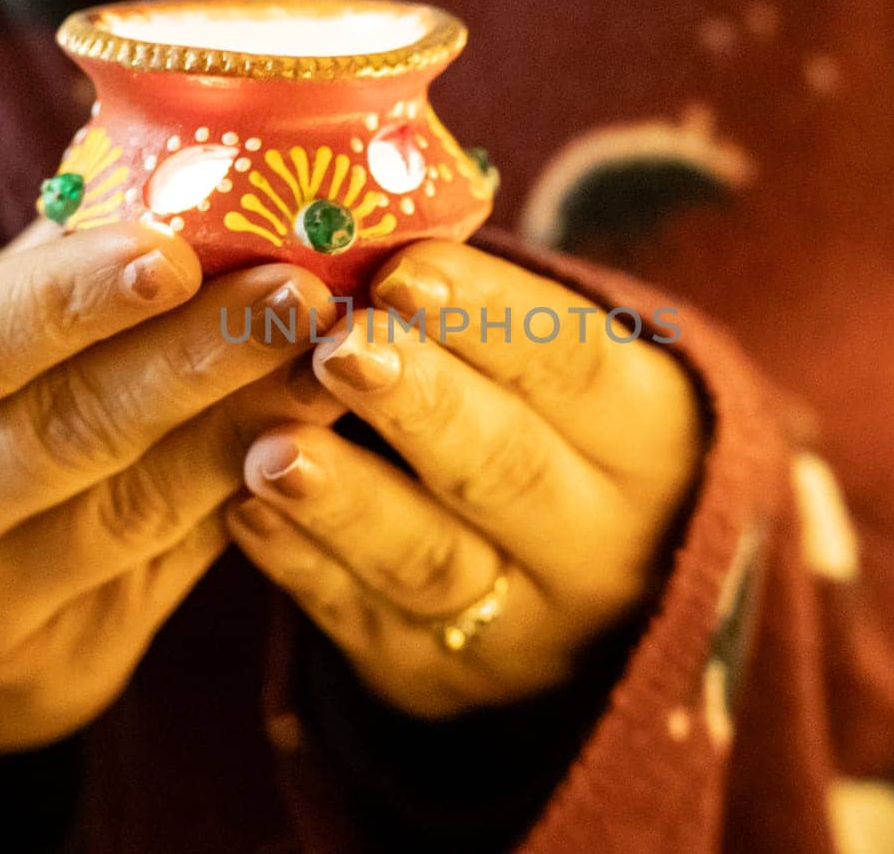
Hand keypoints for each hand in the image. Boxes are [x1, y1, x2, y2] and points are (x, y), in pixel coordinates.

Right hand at [0, 222, 341, 788]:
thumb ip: (31, 282)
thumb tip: (168, 169)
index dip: (69, 297)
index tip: (175, 246)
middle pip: (65, 433)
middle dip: (195, 357)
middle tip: (299, 290)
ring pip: (137, 511)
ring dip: (247, 423)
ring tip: (332, 353)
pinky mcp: (58, 673)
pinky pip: (173, 569)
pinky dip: (244, 492)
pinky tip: (310, 433)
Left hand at [224, 242, 701, 717]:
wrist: (593, 588)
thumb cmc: (551, 426)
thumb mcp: (565, 372)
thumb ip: (489, 314)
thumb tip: (360, 216)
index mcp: (648, 432)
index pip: (574, 363)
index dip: (488, 316)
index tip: (401, 270)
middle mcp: (603, 536)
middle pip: (507, 464)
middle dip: (417, 403)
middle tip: (336, 348)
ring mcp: (527, 621)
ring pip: (435, 559)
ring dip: (346, 501)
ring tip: (270, 450)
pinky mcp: (444, 677)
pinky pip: (369, 624)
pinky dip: (305, 569)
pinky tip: (245, 513)